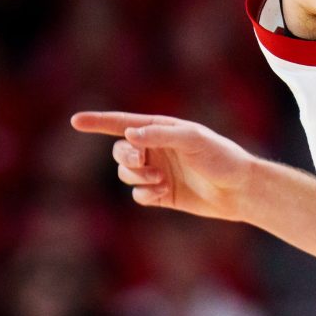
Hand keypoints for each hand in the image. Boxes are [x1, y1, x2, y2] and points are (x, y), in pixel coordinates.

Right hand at [70, 111, 255, 220]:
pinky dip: (145, 194)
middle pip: (120, 151)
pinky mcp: (161, 194)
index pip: (122, 124)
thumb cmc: (221, 158)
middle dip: (126, 157)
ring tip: (161, 180)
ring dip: (137, 177)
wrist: (240, 190)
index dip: (98, 122)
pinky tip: (163, 193)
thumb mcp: (193, 140)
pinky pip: (138, 194)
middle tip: (143, 161)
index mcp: (161, 129)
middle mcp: (156, 149)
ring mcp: (157, 172)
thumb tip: (129, 134)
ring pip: (126, 174)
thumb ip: (161, 135)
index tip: (75, 121)